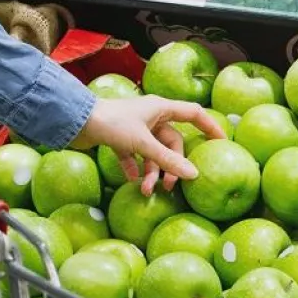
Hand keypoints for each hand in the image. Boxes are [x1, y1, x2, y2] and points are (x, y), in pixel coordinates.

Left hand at [73, 96, 225, 194]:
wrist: (75, 120)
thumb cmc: (111, 123)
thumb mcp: (142, 143)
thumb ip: (167, 160)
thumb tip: (193, 175)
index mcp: (161, 108)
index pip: (194, 114)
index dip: (210, 127)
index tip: (223, 143)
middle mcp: (151, 116)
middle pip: (173, 142)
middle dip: (171, 165)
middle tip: (169, 186)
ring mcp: (136, 127)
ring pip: (153, 152)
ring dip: (151, 171)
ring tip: (145, 189)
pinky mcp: (120, 138)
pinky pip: (135, 156)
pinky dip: (135, 168)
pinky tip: (131, 180)